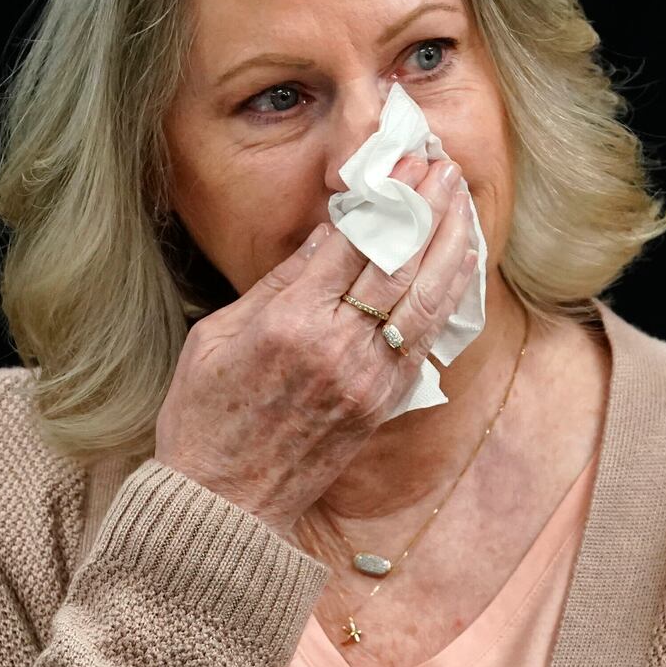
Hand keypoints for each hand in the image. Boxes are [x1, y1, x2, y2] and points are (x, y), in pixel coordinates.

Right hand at [153, 155, 478, 537]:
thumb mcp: (216, 336)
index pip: (352, 243)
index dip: (384, 198)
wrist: (223, 503)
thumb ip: (275, 285)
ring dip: (448, 245)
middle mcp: (336, 348)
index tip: (401, 164)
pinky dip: (445, 298)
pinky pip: (424, 340)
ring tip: (461, 203)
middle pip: (396, 262)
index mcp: (288, 323)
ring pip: (423, 299)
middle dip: (424, 208)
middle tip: (442, 167)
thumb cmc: (204, 415)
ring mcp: (366, 380)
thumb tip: (327, 238)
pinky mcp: (381, 405)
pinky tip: (459, 265)